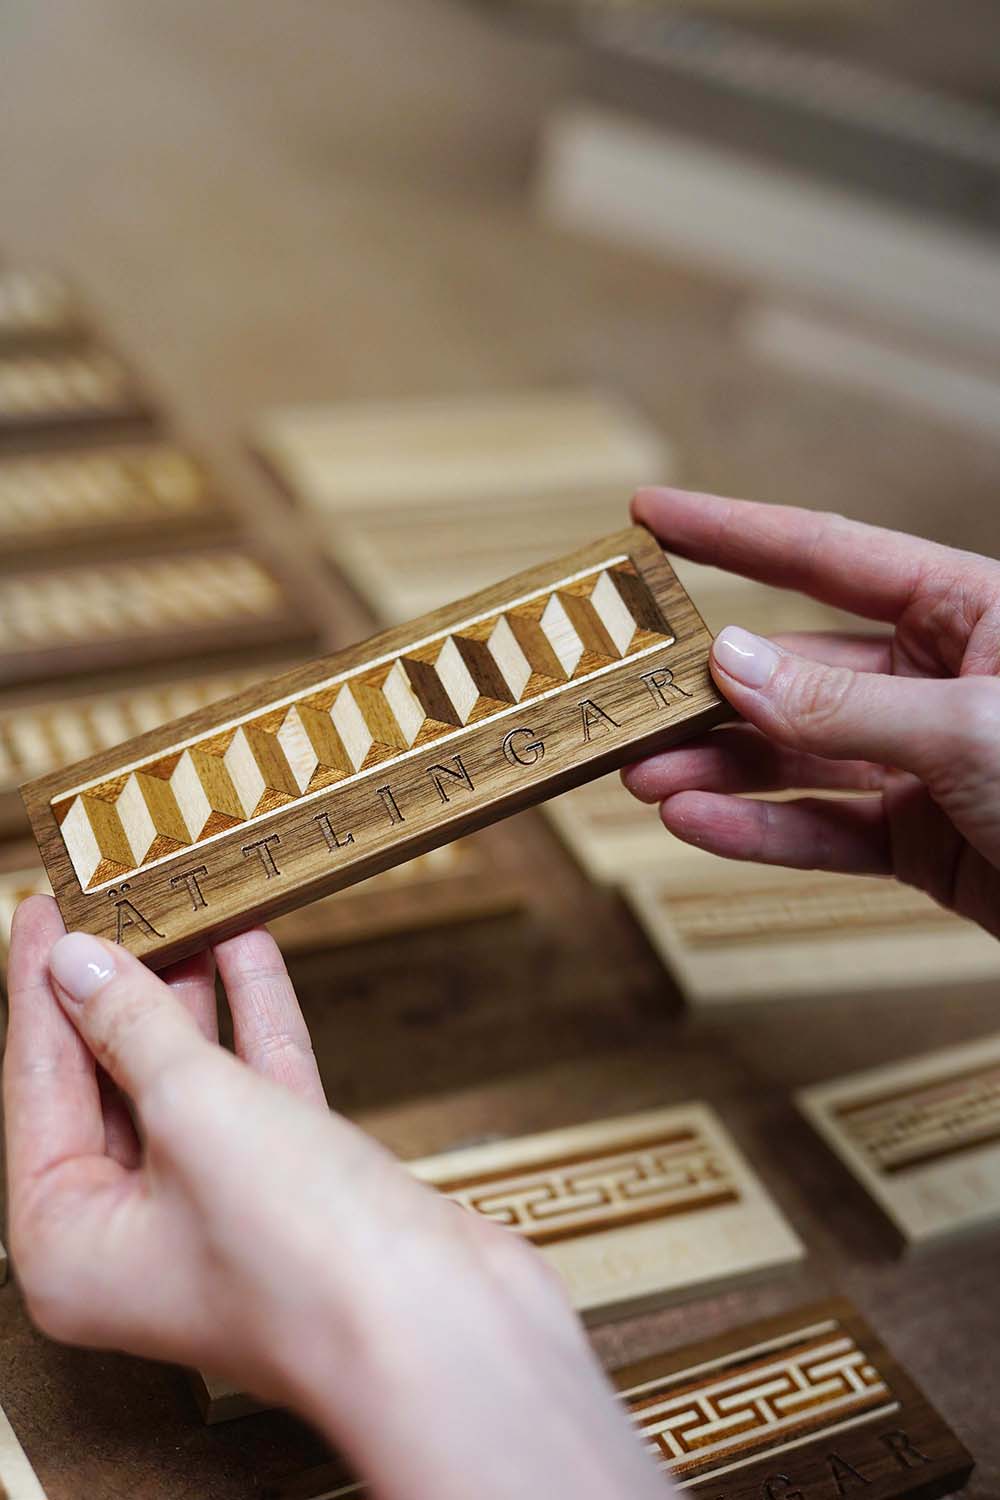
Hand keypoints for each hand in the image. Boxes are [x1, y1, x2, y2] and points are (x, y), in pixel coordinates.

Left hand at [3, 899, 664, 1499]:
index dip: (39, 989)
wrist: (444, 1325)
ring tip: (183, 907)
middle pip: (106, 1083)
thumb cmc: (303, 1253)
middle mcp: (131, 1239)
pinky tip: (250, 951)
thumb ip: (131, 1028)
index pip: (34, 1088)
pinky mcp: (293, 1193)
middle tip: (116, 899)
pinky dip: (253, 1021)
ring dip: (189, 994)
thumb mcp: (195, 1111)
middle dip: (119, 986)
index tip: (48, 908)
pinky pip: (256, 1090)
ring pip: (186, 1081)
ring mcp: (217, 1216)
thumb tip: (78, 966)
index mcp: (68, 1245)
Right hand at [624, 486, 999, 939]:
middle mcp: (943, 678)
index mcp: (972, 610)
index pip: (829, 555)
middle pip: (798, 667)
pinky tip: (699, 826)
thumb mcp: (972, 732)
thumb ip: (844, 703)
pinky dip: (764, 832)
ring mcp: (927, 761)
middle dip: (709, 683)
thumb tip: (733, 661)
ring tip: (642, 773)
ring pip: (799, 756)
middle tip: (626, 689)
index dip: (734, 531)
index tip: (653, 516)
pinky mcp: (922, 839)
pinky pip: (826, 829)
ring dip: (720, 768)